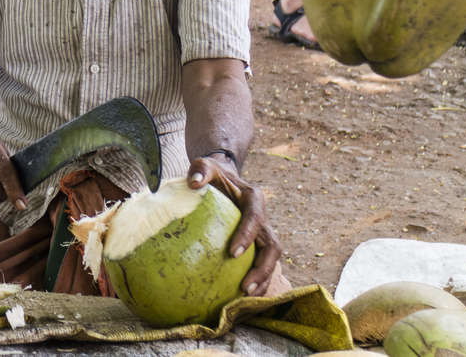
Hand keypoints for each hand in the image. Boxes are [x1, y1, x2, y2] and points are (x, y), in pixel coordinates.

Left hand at [187, 155, 280, 295]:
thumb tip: (193, 183)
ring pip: (271, 261)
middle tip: (245, 287)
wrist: (223, 178)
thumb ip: (200, 169)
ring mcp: (262, 234)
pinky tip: (237, 299)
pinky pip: (259, 266)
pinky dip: (254, 282)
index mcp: (254, 199)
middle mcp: (263, 219)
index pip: (256, 219)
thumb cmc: (212, 174)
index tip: (233, 253)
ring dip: (262, 281)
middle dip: (263, 269)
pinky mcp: (256, 246)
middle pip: (272, 247)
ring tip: (245, 300)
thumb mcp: (205, 166)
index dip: (248, 236)